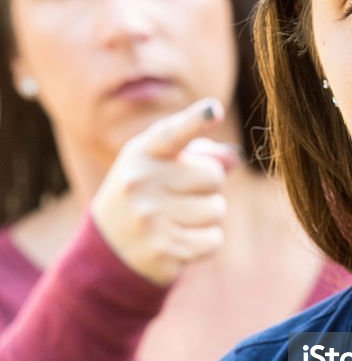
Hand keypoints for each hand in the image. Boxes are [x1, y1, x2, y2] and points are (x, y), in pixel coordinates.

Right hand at [91, 99, 239, 284]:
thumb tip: (233, 159)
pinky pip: (214, 240)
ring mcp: (150, 218)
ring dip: (209, 216)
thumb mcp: (161, 164)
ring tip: (179, 217)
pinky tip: (182, 239)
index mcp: (142, 153)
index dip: (195, 121)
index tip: (213, 110)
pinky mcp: (162, 249)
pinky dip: (206, 241)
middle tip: (183, 195)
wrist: (110, 244)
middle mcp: (141, 182)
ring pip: (217, 210)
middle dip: (209, 187)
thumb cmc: (147, 193)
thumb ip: (199, 154)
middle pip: (214, 176)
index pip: (172, 133)